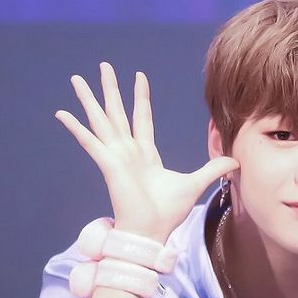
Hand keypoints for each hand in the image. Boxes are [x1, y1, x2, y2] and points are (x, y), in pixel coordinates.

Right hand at [55, 62, 237, 242]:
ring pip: (100, 120)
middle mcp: (127, 151)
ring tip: (76, 79)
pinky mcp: (108, 164)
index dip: (140, 97)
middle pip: (117, 112)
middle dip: (110, 89)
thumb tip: (235, 161)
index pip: (142, 118)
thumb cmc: (167, 213)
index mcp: (145, 154)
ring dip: (89, 99)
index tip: (139, 76)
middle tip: (104, 66)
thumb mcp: (195, 184)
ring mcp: (115, 156)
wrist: (152, 231)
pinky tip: (62, 113)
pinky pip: (89, 142)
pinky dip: (76, 128)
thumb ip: (213, 169)